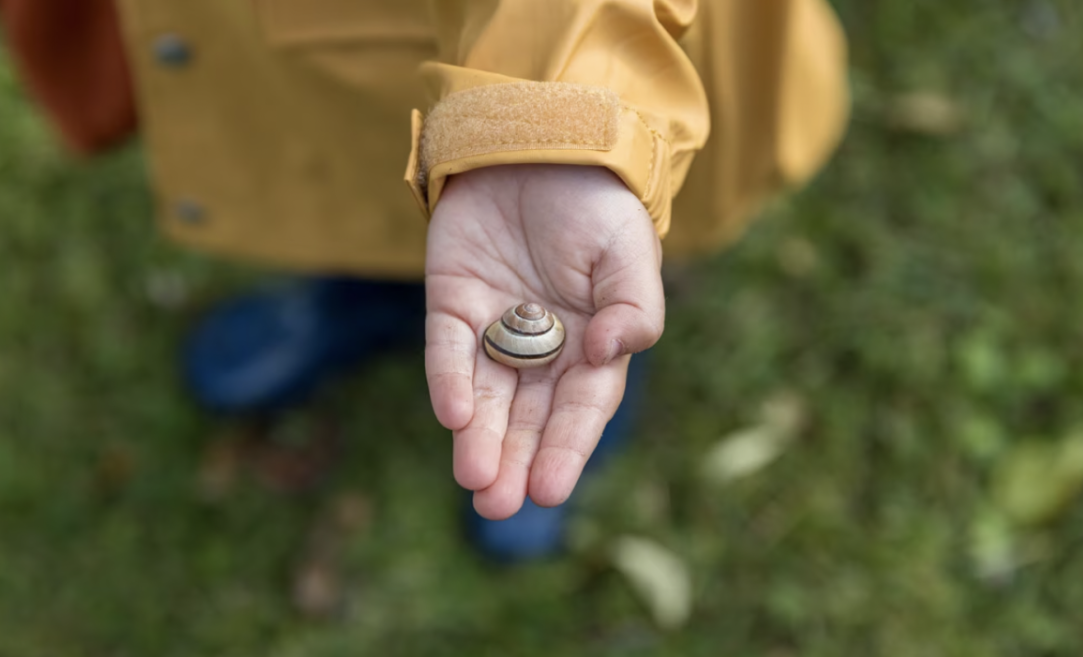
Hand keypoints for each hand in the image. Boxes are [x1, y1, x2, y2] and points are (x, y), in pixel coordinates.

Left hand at [424, 164, 664, 519]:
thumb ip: (634, 308)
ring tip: (474, 483)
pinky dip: (450, 382)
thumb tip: (608, 356)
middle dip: (514, 461)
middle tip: (498, 506)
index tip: (549, 490)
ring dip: (478, 439)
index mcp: (592, 344)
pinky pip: (448, 351)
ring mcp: (494, 328)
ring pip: (485, 397)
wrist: (541, 141)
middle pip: (527, 417)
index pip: (579, 409)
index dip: (565, 449)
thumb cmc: (597, 203)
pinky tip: (454, 416)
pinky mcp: (453, 303)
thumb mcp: (629, 251)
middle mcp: (542, 348)